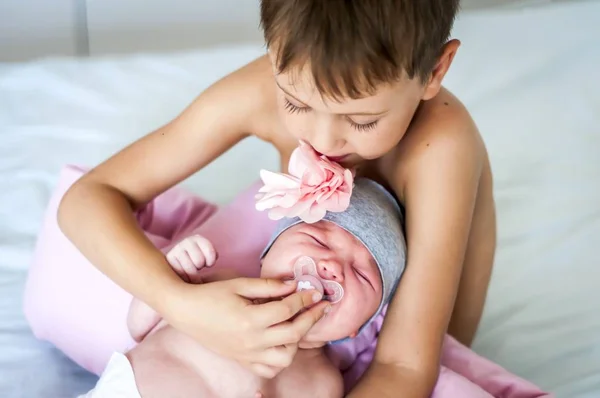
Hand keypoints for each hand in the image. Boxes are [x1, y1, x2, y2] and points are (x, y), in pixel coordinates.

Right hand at [162, 277, 329, 377]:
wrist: (185, 311)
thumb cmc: (211, 294)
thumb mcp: (240, 284)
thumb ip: (269, 285)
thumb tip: (294, 284)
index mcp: (250, 319)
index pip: (288, 309)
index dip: (305, 298)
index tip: (315, 291)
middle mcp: (251, 341)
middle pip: (293, 333)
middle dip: (311, 318)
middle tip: (321, 306)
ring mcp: (247, 354)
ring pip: (285, 357)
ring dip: (297, 341)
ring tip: (298, 324)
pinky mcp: (242, 360)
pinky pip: (269, 369)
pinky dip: (281, 359)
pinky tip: (283, 342)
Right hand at [165, 234, 216, 282]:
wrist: (179, 262)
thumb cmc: (198, 259)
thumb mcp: (208, 255)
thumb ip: (213, 256)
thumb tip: (215, 257)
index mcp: (199, 239)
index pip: (210, 251)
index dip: (211, 262)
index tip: (208, 264)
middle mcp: (187, 241)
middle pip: (199, 261)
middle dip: (200, 267)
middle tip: (197, 267)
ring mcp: (177, 249)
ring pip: (190, 269)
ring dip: (193, 274)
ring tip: (192, 271)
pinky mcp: (169, 259)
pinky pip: (181, 273)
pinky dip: (185, 278)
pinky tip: (184, 275)